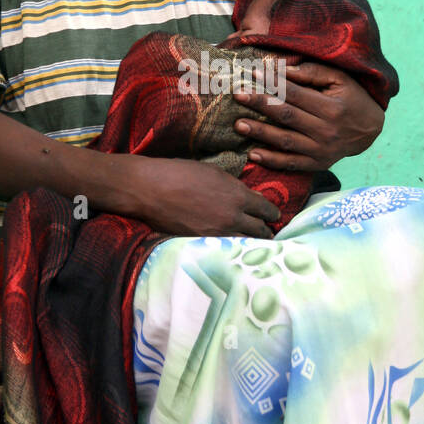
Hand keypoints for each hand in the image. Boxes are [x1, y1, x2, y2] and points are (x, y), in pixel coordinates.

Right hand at [109, 155, 280, 237]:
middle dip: (266, 231)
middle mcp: (232, 217)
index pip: (267, 210)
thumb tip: (253, 197)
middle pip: (261, 230)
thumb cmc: (180, 173)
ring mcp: (217, 234)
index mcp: (238, 195)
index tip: (274, 216)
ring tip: (256, 246)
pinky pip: (226, 251)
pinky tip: (234, 250)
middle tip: (268, 233)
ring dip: (252, 244)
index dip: (272, 214)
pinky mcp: (202, 244)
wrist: (149, 188)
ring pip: (246, 245)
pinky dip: (233, 250)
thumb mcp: (213, 172)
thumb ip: (235, 186)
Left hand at [233, 61, 385, 171]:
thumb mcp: (339, 79)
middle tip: (238, 96)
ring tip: (238, 125)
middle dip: (260, 105)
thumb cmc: (351, 98)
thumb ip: (312, 73)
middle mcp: (326, 130)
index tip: (253, 74)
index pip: (295, 93)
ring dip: (260, 133)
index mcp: (331, 107)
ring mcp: (321, 150)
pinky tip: (252, 154)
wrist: (370, 130)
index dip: (274, 83)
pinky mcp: (317, 164)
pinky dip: (271, 160)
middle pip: (286, 116)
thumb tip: (282, 70)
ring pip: (285, 141)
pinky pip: (291, 164)